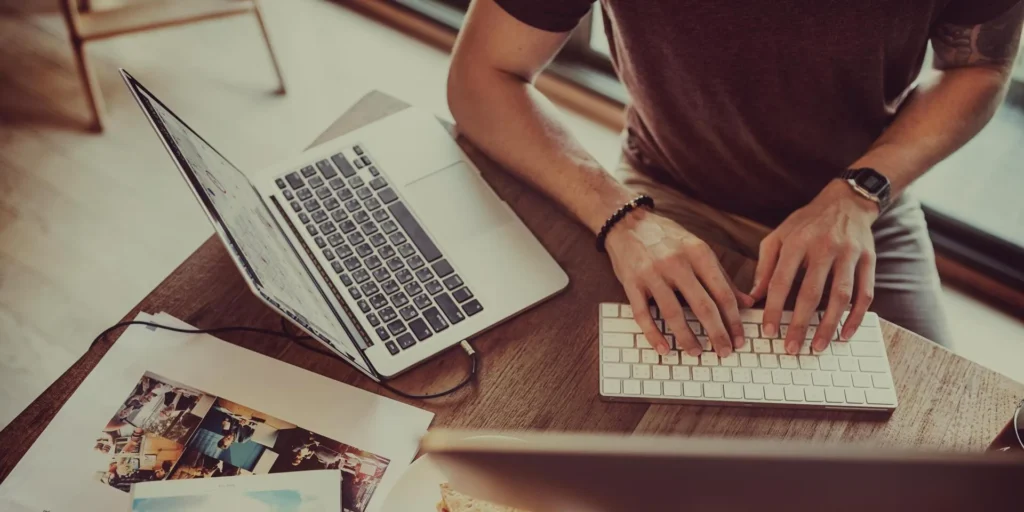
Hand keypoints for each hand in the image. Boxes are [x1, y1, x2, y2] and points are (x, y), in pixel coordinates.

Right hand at [605, 209, 753, 357]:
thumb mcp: (697, 249)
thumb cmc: (666, 237)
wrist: (626, 221)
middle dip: (717, 333)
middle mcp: (676, 263)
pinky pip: (643, 314)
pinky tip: (664, 348)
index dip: (733, 320)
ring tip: (696, 353)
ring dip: (687, 338)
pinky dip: (653, 334)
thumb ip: (721, 276)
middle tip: (724, 352)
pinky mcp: (631, 283)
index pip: (722, 292)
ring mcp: (652, 273)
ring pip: (673, 313)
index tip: (739, 338)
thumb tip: (747, 302)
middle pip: (702, 306)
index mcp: (698, 253)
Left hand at [750, 181, 878, 353]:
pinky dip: (856, 317)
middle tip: (792, 348)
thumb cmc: (806, 223)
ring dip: (829, 325)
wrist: (846, 201)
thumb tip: (754, 296)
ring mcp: (849, 254)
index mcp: (797, 241)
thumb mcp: (779, 236)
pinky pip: (865, 293)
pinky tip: (845, 334)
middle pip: (811, 292)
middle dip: (800, 324)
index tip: (768, 331)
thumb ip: (765, 265)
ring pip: (840, 296)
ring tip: (817, 347)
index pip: (781, 280)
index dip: (773, 308)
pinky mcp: (869, 260)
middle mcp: (824, 247)